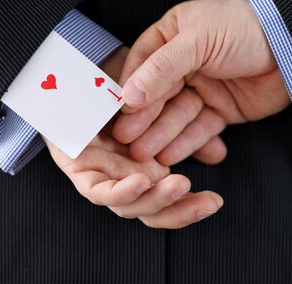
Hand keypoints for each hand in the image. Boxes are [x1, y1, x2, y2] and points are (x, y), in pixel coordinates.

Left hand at [44, 46, 223, 227]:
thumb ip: (188, 130)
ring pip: (129, 205)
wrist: (73, 81)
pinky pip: (100, 191)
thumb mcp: (160, 108)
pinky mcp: (79, 173)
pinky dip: (120, 191)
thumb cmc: (114, 95)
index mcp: (145, 172)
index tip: (216, 202)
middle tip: (210, 202)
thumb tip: (218, 153)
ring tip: (180, 185)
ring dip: (156, 199)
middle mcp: (125, 180)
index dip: (192, 208)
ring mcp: (102, 180)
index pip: (169, 203)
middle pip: (153, 211)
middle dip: (183, 210)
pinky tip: (140, 182)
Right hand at [113, 0, 289, 164]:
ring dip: (162, 136)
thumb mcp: (198, 40)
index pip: (143, 67)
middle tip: (127, 141)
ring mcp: (203, 88)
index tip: (118, 113)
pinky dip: (189, 143)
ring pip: (177, 116)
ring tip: (146, 154)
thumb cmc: (245, 28)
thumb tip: (127, 95)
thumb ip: (161, 68)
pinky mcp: (221, 110)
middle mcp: (183, 64)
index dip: (130, 92)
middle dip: (144, 119)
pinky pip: (200, 129)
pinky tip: (173, 157)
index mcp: (172, 37)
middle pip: (158, 96)